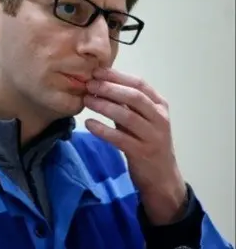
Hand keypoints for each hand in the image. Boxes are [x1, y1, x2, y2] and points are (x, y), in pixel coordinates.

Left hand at [83, 67, 186, 224]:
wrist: (161, 177)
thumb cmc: (145, 141)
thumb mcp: (140, 119)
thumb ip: (125, 103)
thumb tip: (99, 82)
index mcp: (160, 105)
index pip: (139, 84)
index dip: (117, 76)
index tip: (96, 71)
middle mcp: (160, 118)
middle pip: (134, 97)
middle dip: (109, 88)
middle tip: (88, 84)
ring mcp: (153, 136)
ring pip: (127, 116)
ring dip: (104, 106)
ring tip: (86, 100)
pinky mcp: (142, 153)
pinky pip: (120, 138)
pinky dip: (103, 130)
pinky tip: (88, 124)